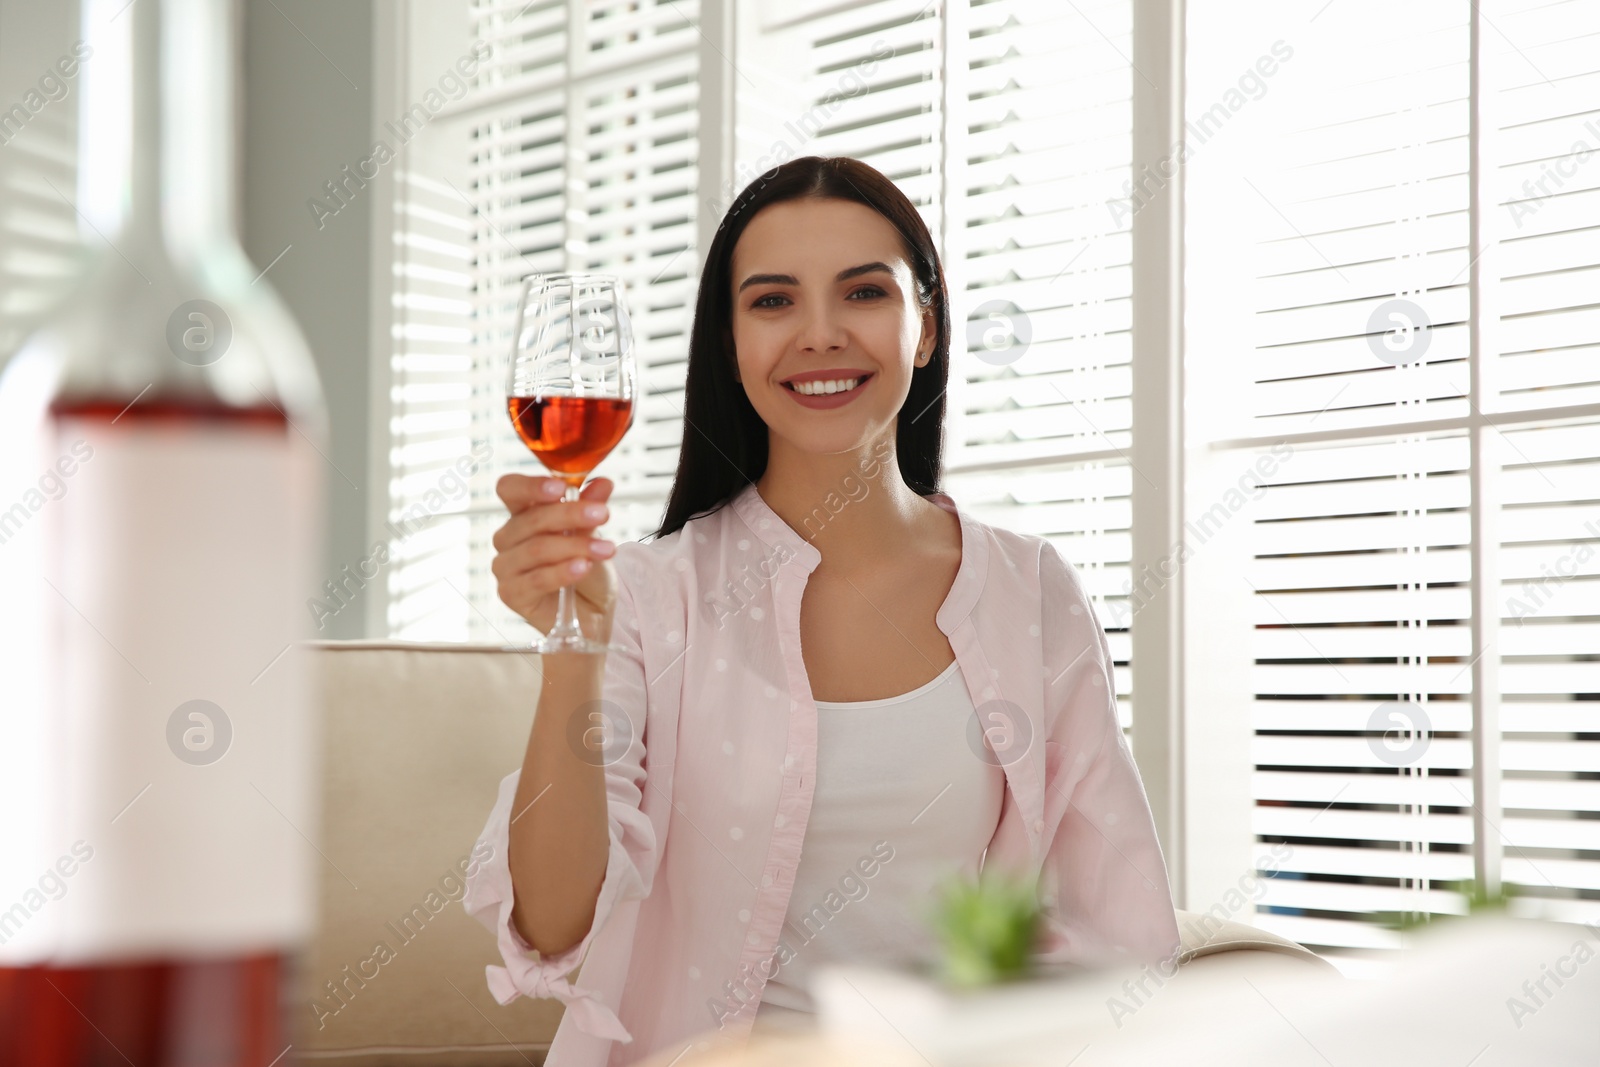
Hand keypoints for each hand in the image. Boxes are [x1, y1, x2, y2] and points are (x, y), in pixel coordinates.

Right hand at [492, 475, 617, 643]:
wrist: (593, 612)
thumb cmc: (587, 568)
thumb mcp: (594, 534)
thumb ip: (591, 508)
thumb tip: (603, 483)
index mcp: (522, 514)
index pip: (510, 489)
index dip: (531, 486)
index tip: (561, 487)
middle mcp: (508, 537)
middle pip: (531, 519)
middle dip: (570, 515)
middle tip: (603, 514)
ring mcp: (506, 566)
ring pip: (537, 548)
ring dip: (575, 546)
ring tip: (605, 549)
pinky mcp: (511, 594)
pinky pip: (537, 579)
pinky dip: (563, 572)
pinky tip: (583, 567)